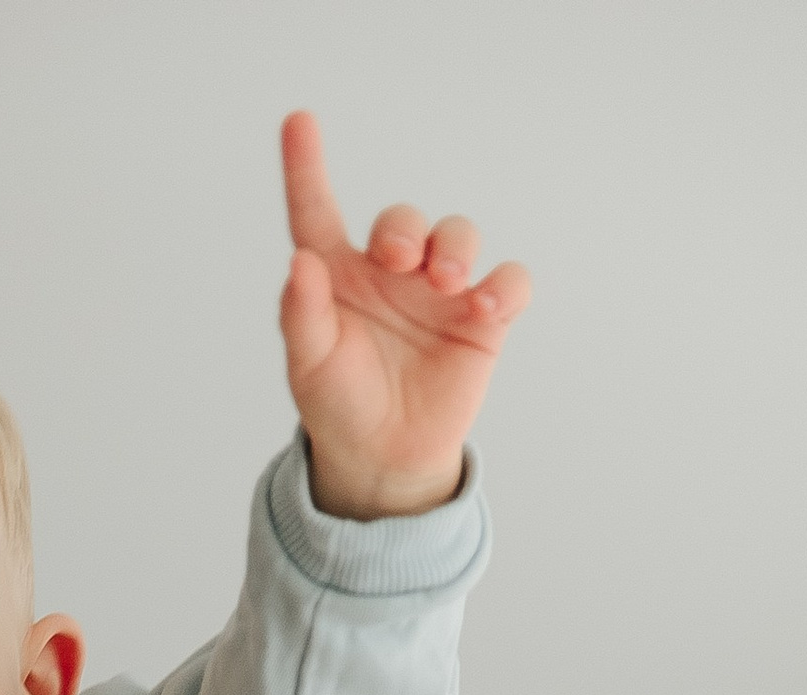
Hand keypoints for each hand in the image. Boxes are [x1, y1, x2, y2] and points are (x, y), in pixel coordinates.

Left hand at [278, 111, 529, 520]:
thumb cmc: (340, 403)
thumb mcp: (308, 365)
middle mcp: (391, 273)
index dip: (306, 168)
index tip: (298, 123)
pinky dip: (505, 284)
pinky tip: (486, 303)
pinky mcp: (482, 320)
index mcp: (339, 276)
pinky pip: (509, 281)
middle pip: (404, 220)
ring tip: (445, 281)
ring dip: (454, 245)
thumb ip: (300, 314)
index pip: (317, 211)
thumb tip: (299, 263)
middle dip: (404, 228)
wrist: (382, 459)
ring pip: (458, 234)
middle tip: (397, 258)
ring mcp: (439, 293)